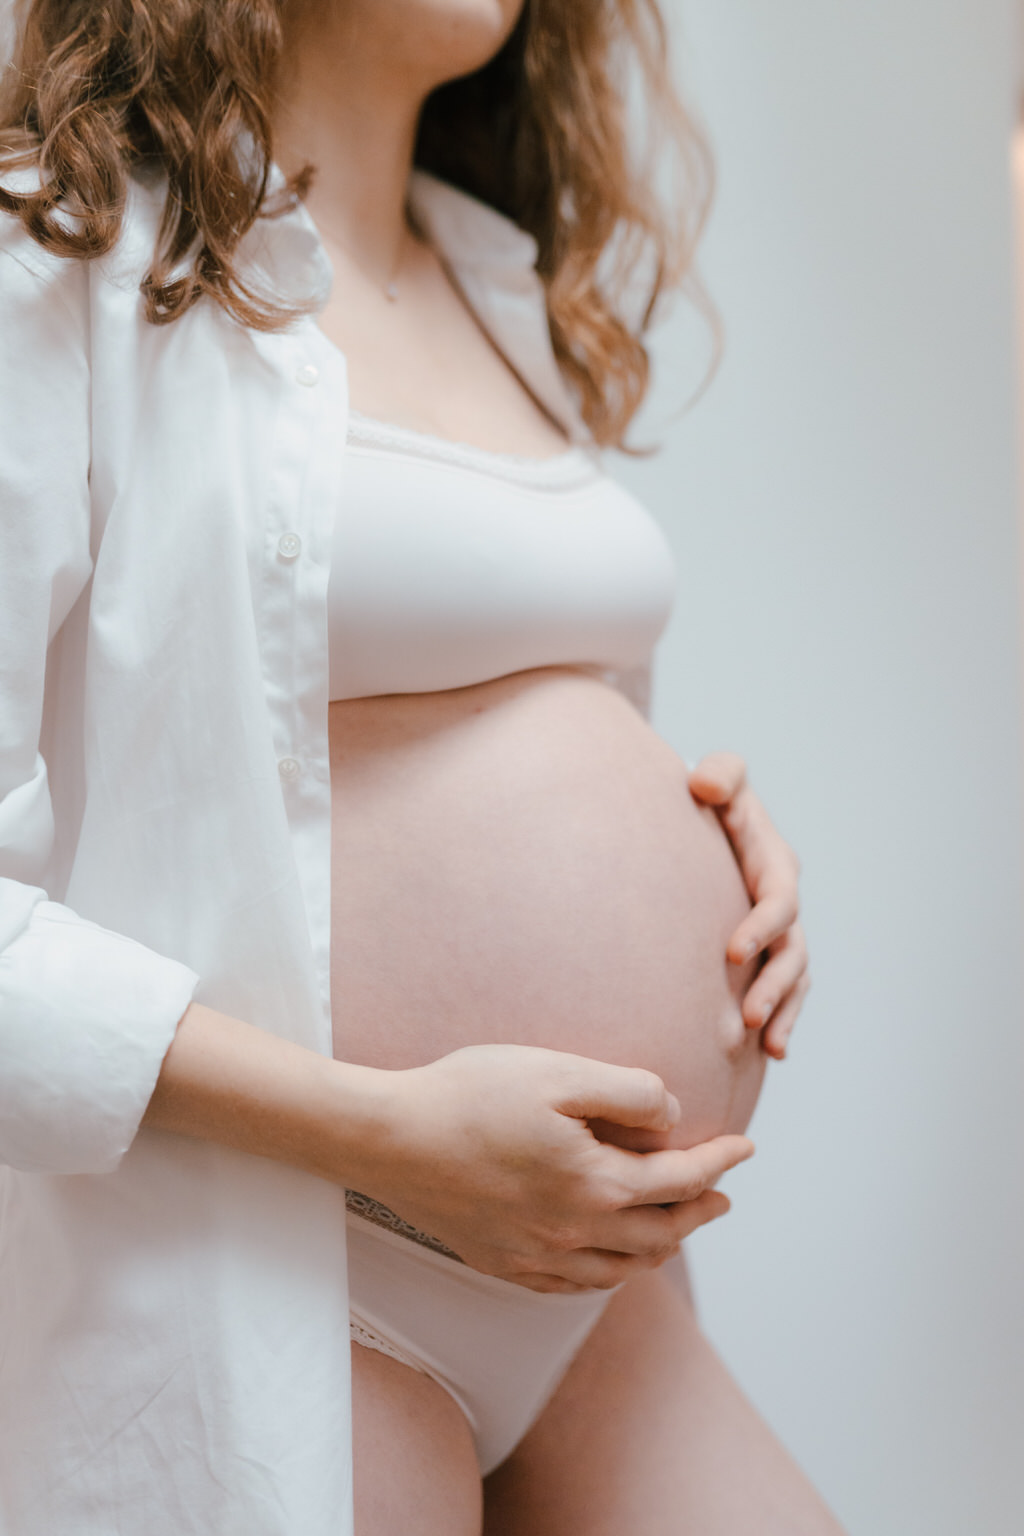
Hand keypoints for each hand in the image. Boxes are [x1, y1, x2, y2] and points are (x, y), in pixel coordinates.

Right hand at [349, 1044, 754, 1293]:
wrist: (389, 1137)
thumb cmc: (471, 1093)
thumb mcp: (557, 1072)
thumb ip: (626, 1092)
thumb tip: (670, 1115)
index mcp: (595, 1182)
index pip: (680, 1179)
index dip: (720, 1162)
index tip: (746, 1147)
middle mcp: (573, 1231)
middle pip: (660, 1234)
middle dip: (699, 1213)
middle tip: (721, 1196)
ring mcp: (536, 1255)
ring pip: (620, 1270)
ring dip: (659, 1249)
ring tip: (674, 1229)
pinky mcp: (501, 1262)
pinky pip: (571, 1285)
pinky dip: (605, 1275)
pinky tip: (604, 1259)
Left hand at [687, 752, 808, 1059]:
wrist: (698, 820)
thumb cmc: (708, 797)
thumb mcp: (719, 777)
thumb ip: (720, 774)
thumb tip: (705, 783)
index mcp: (776, 866)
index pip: (779, 902)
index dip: (762, 928)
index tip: (732, 953)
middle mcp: (783, 903)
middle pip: (792, 952)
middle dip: (775, 986)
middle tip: (749, 1016)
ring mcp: (778, 933)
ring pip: (792, 979)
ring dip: (783, 1011)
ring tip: (766, 1044)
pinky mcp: (763, 954)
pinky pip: (782, 992)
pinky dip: (779, 1019)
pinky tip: (767, 1052)